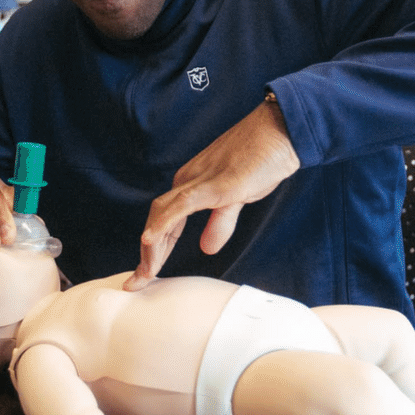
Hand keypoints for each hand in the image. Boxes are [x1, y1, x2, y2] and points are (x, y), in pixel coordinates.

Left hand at [124, 100, 299, 290]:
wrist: (280, 131)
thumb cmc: (262, 159)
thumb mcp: (240, 198)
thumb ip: (221, 221)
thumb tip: (207, 247)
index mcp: (191, 183)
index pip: (165, 220)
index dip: (154, 248)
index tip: (145, 274)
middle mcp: (187, 180)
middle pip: (157, 220)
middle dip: (146, 255)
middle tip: (135, 284)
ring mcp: (199, 181)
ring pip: (162, 215)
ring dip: (151, 248)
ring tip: (144, 275)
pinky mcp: (215, 184)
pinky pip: (181, 205)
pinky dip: (162, 224)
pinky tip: (149, 241)